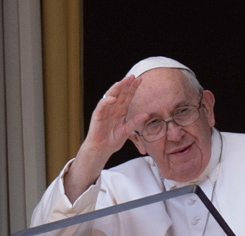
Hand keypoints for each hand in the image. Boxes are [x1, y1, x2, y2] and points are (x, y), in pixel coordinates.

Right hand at [65, 76, 148, 201]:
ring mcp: (105, 110)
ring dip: (117, 88)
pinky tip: (113, 99)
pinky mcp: (98, 115)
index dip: (133, 88)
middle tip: (133, 76)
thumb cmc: (112, 140)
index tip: (140, 80)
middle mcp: (113, 108)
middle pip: (120, 93)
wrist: (102, 149)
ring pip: (111, 95)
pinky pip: (102, 106)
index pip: (128, 96)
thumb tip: (146, 114)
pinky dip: (106, 101)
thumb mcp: (127, 130)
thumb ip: (134, 122)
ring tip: (123, 82)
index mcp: (121, 110)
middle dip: (126, 84)